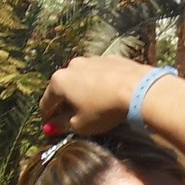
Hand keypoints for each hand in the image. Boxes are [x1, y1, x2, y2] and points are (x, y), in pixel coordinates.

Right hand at [40, 56, 162, 137]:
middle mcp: (72, 66)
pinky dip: (99, 82)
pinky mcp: (111, 58)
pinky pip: (100, 73)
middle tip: (70, 115)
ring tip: (91, 103)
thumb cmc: (103, 109)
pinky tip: (107, 92)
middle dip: (65, 101)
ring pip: (81, 77)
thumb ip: (62, 125)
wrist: (137, 88)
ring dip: (82, 89)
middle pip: (63, 87)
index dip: (48, 116)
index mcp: (59, 81)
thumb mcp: (81, 124)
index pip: (46, 102)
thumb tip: (50, 127)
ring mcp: (92, 59)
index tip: (50, 126)